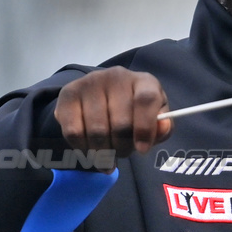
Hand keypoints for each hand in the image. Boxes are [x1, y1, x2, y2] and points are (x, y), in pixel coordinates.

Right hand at [54, 67, 172, 158]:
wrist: (100, 95)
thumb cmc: (134, 110)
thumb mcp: (154, 117)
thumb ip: (162, 126)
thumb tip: (162, 128)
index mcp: (144, 81)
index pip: (146, 100)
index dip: (145, 128)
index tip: (142, 150)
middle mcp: (116, 76)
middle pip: (120, 123)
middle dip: (123, 148)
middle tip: (123, 153)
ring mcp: (90, 83)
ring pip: (97, 131)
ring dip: (104, 153)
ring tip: (108, 155)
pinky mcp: (68, 94)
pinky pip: (74, 132)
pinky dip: (83, 149)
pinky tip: (91, 151)